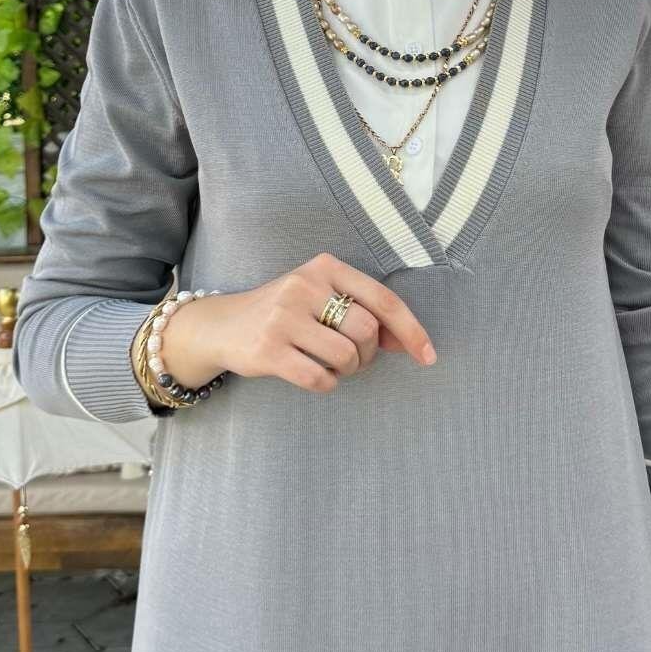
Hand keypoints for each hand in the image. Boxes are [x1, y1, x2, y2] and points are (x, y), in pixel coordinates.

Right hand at [169, 252, 435, 394]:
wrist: (222, 325)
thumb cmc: (285, 314)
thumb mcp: (321, 298)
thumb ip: (363, 312)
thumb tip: (410, 341)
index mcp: (324, 267)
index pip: (383, 299)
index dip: (411, 330)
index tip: (428, 356)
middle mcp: (303, 286)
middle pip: (367, 330)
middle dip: (368, 355)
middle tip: (352, 359)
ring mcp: (283, 317)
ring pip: (346, 356)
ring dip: (346, 371)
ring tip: (329, 365)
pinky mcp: (268, 349)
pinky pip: (320, 378)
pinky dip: (326, 383)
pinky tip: (310, 373)